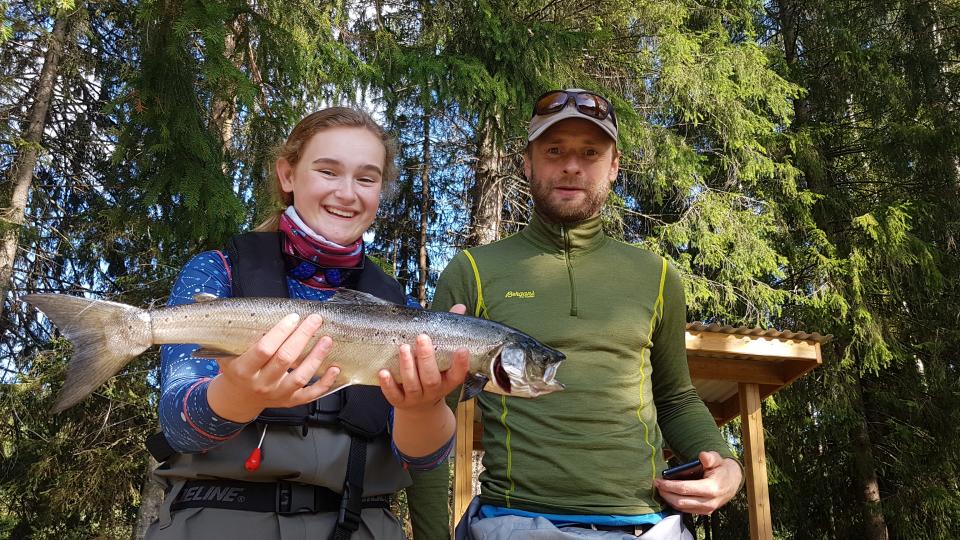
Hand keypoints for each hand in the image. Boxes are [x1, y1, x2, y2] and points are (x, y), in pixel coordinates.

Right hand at [208, 313, 340, 421]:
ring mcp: (277, 394)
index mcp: (243, 370)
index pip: (264, 349)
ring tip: (327, 339)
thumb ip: (226, 331)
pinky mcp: (290, 401)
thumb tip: (208, 298)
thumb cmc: (234, 368)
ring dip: (316, 358)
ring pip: (300, 377)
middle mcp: (260, 383)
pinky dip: (325, 383)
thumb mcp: (224, 352)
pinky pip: (310, 395)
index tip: (292, 316)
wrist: (237, 399)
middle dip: (302, 337)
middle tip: (314, 320)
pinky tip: (335, 369)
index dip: (280, 332)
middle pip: (285, 360)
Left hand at [382, 304, 469, 457]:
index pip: (458, 374)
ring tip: (403, 348)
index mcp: (448, 380)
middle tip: (422, 338)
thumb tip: (460, 308)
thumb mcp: (444, 359)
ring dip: (407, 366)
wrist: (420, 408)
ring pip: (413, 384)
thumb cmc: (434, 374)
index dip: (461, 363)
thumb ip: (449, 334)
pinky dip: (388, 384)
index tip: (463, 349)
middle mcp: (433, 390)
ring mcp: (416, 397)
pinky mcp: (400, 401)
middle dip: (426, 358)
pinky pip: (394, 395)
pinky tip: (383, 372)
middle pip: (431, 378)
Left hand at [655, 451, 742, 514]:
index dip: (669, 485)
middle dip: (666, 493)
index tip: (658, 480)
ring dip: (669, 499)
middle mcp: (709, 502)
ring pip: (682, 508)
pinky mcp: (705, 512)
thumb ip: (710, 457)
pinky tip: (669, 495)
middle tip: (656, 485)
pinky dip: (675, 503)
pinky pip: (686, 510)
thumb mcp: (717, 459)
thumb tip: (702, 456)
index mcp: (712, 488)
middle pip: (681, 501)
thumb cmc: (722, 469)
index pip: (685, 489)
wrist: (733, 482)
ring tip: (661, 489)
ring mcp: (707, 509)